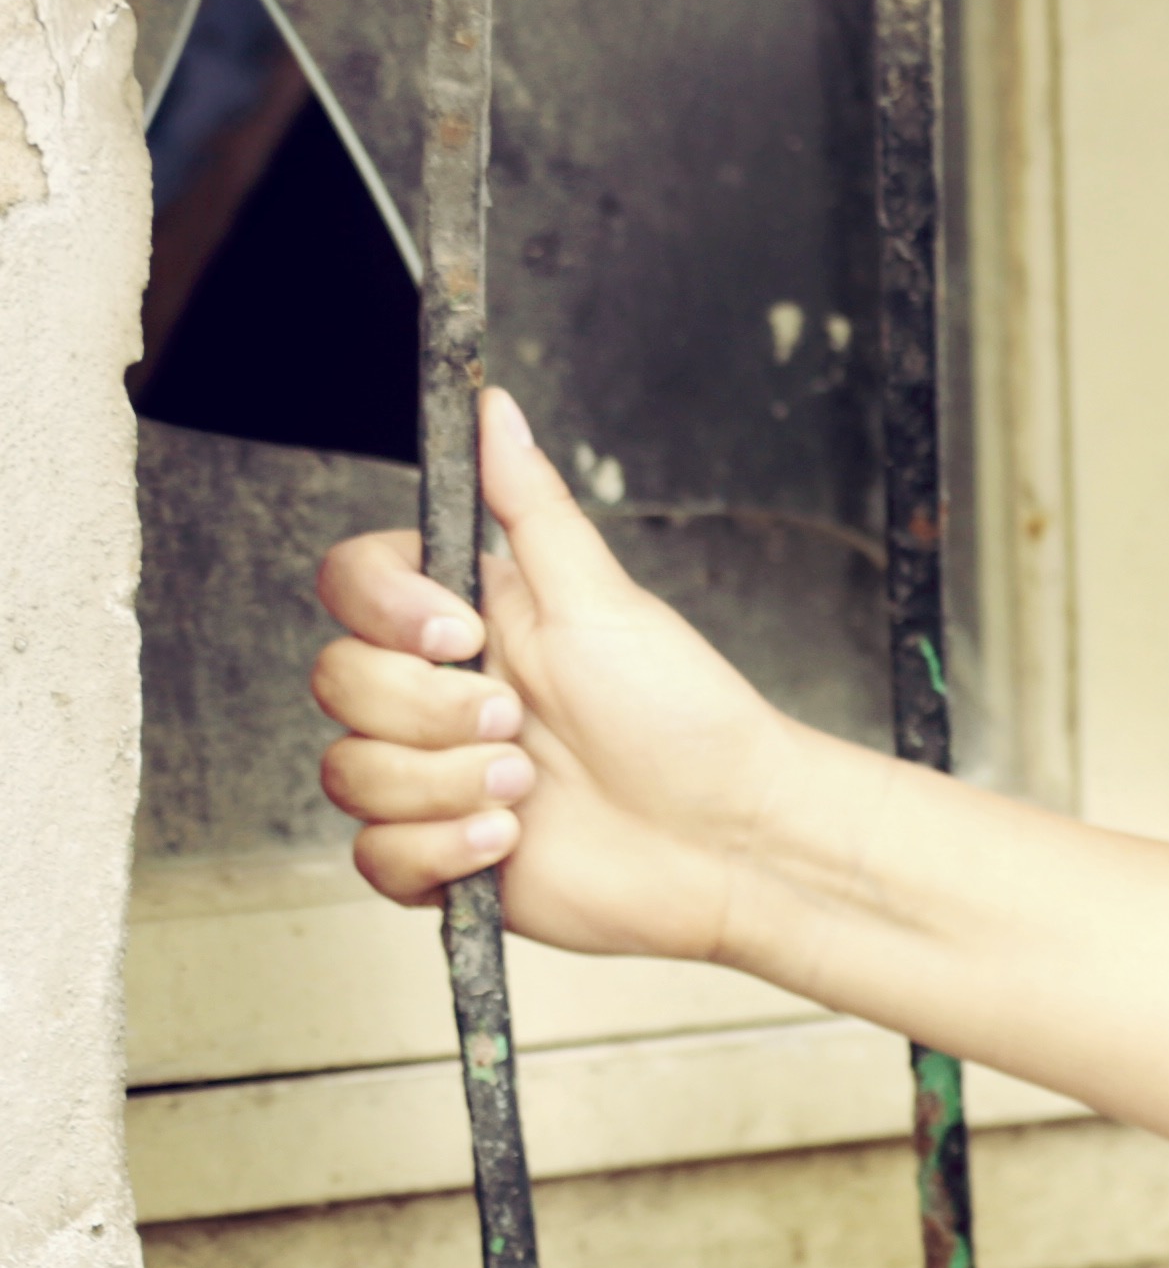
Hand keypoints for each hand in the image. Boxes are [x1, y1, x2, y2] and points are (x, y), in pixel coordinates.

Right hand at [311, 389, 809, 963]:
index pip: (351, 587)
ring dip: (444, 784)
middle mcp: (438, 696)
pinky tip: (510, 839)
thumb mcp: (606, 601)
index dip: (385, 611)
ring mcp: (433, 776)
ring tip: (531, 789)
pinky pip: (374, 857)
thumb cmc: (687, 719)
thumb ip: (534, 509)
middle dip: (430, 711)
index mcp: (467, 622)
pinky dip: (439, 850)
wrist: (731, 840)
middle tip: (518, 723)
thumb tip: (496, 410)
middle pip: (339, 682)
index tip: (460, 634)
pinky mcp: (442, 857)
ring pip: (350, 773)